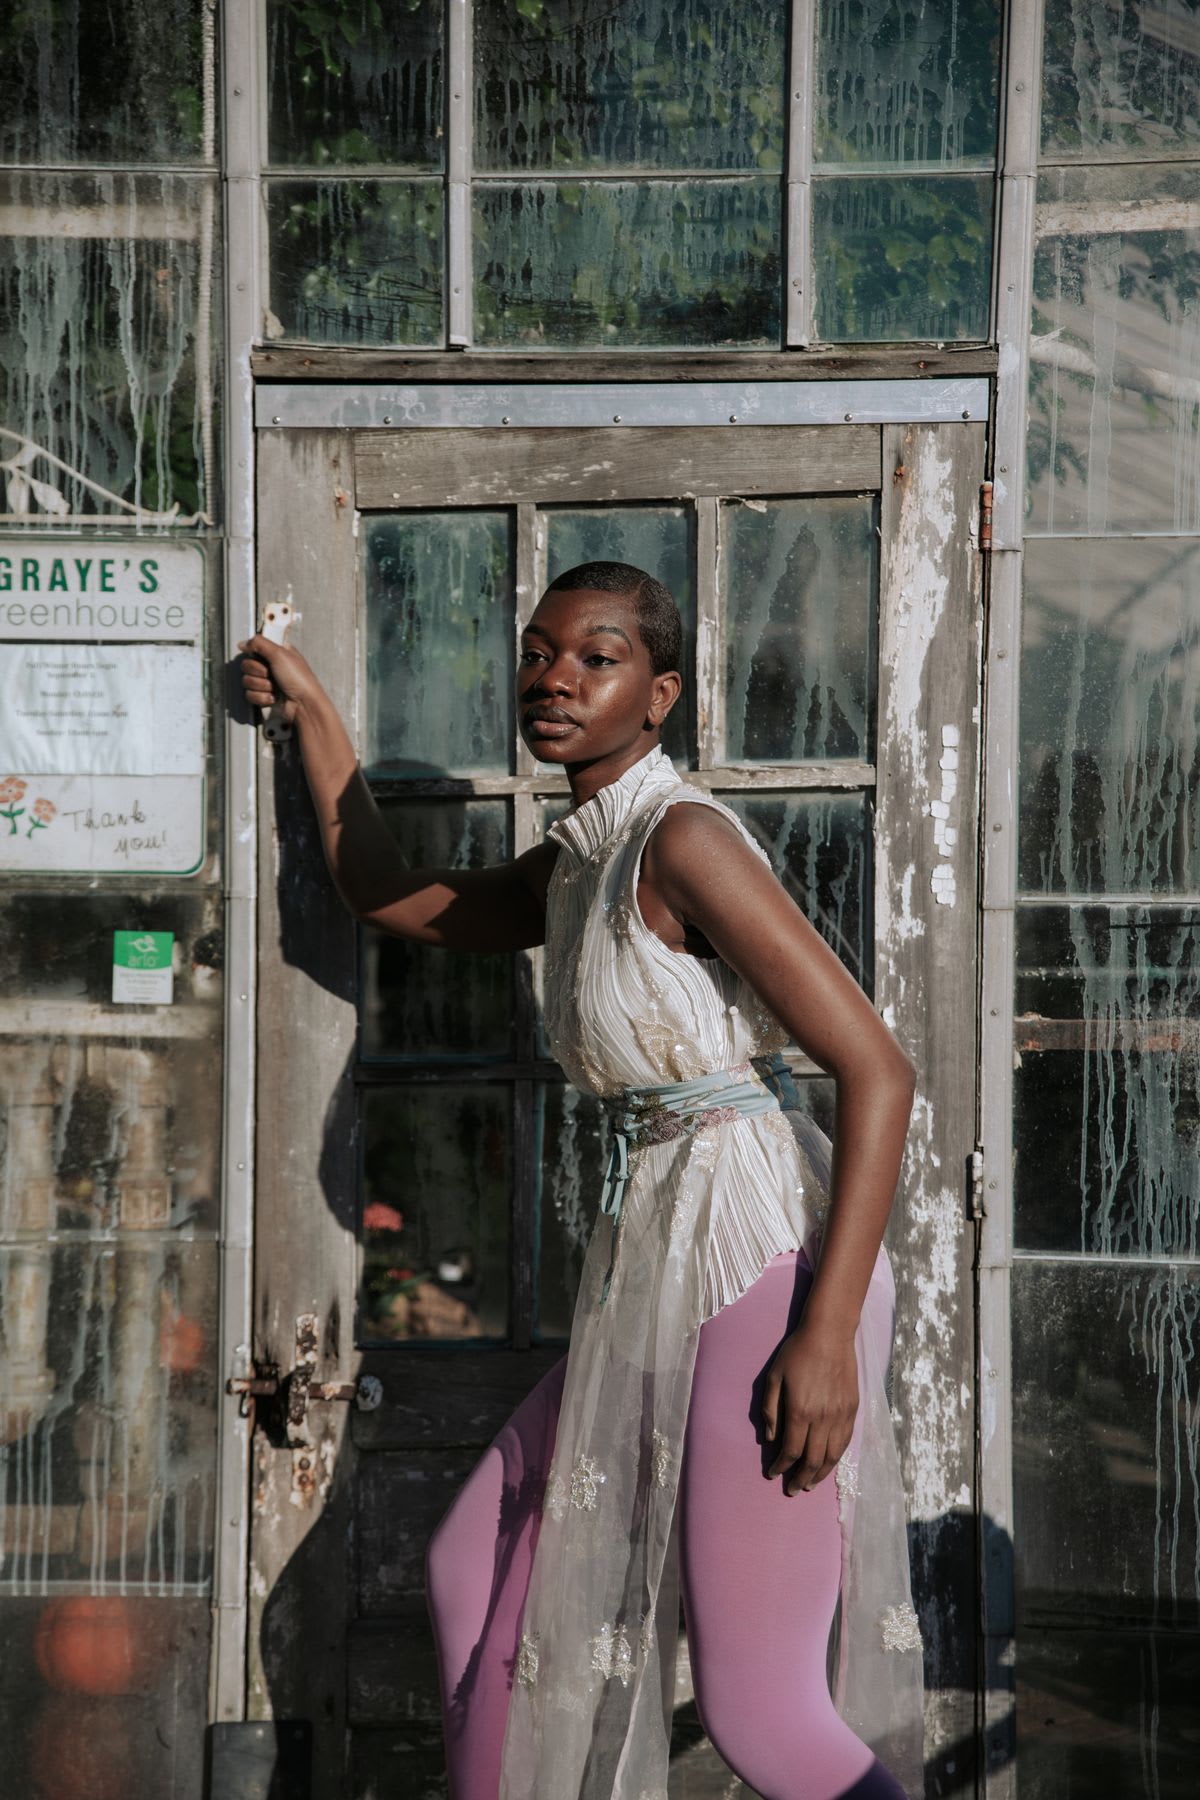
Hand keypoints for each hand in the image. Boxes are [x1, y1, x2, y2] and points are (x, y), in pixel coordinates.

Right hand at [238, 633, 327, 727]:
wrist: (303, 704)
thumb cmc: (299, 679)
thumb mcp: (280, 653)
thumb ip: (259, 643)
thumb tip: (243, 644)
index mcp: (276, 653)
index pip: (253, 649)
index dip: (256, 655)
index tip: (265, 659)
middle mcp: (271, 666)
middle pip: (247, 665)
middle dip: (259, 672)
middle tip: (272, 674)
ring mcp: (267, 682)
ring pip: (247, 681)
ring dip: (262, 686)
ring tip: (276, 688)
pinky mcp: (264, 696)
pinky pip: (250, 695)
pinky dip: (263, 697)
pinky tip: (275, 697)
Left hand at [760, 1317, 857, 1496]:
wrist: (829, 1334)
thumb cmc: (796, 1353)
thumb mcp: (773, 1377)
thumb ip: (770, 1410)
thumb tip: (770, 1438)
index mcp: (800, 1411)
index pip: (790, 1450)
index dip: (781, 1466)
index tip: (773, 1474)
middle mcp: (822, 1418)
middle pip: (812, 1459)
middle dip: (800, 1479)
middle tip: (792, 1490)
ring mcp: (840, 1415)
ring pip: (832, 1455)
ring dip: (820, 1474)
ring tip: (810, 1485)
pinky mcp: (852, 1409)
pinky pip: (845, 1442)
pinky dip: (836, 1458)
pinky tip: (828, 1464)